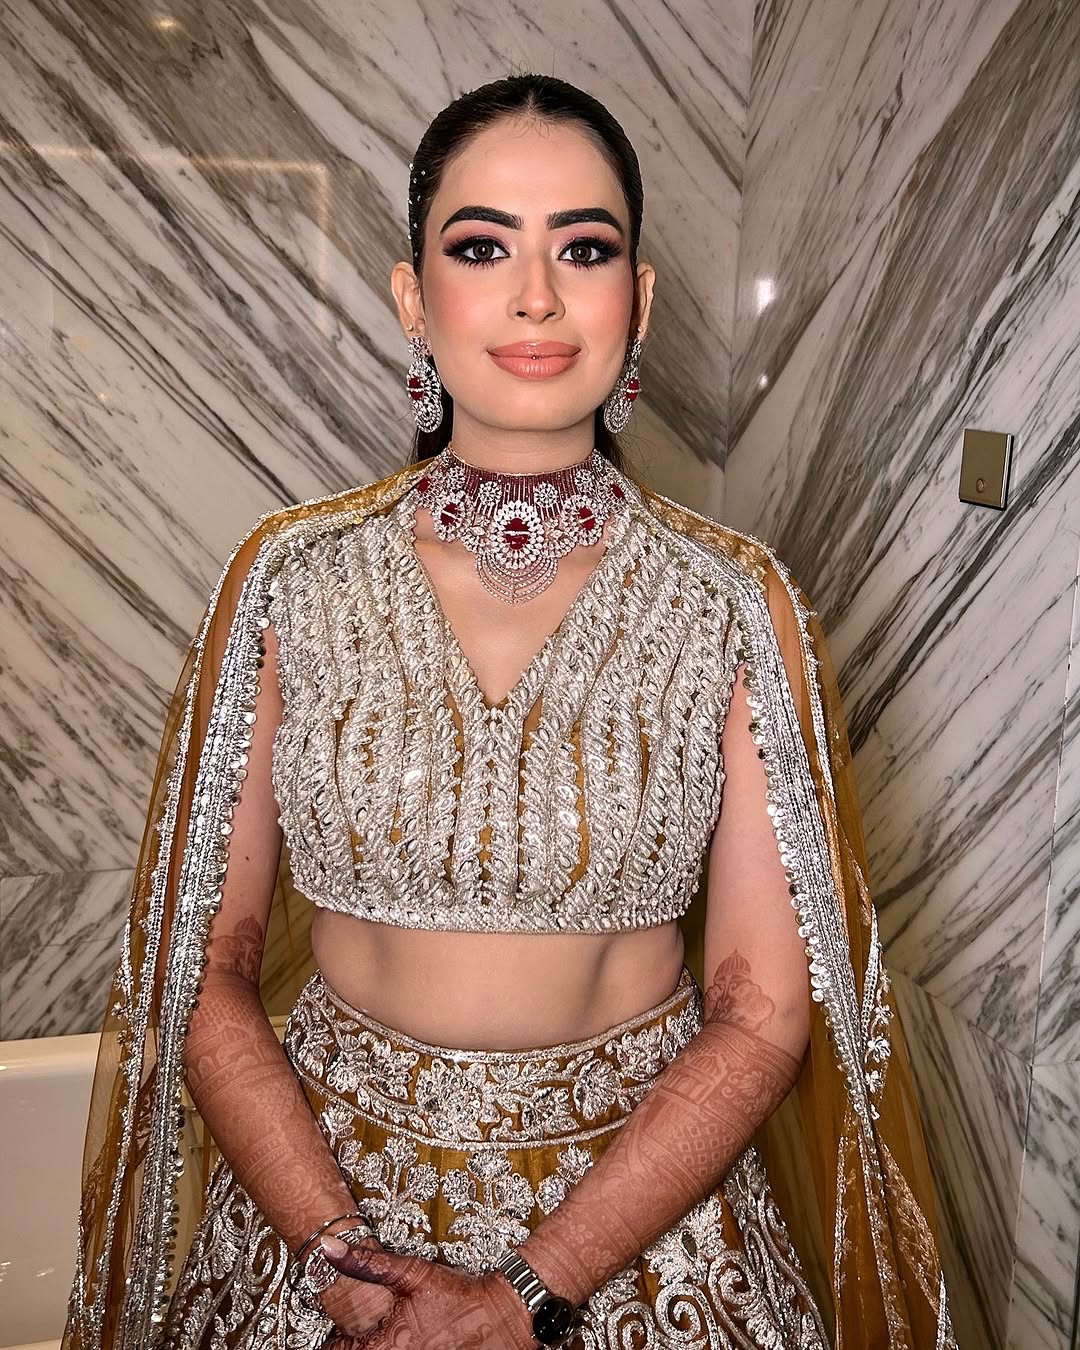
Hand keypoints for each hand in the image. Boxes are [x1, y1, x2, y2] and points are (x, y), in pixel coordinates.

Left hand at [320, 1236, 536, 1348]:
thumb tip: (329, 1248)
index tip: (350, 1325)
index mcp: (383, 1347)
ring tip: (398, 1332)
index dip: (339, 1335)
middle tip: (377, 1325)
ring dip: (382, 1346)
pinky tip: (416, 1340)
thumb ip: (366, 1262)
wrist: (502, 1316)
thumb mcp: (412, 1271)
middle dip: (360, 1342)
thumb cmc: (459, 1297)